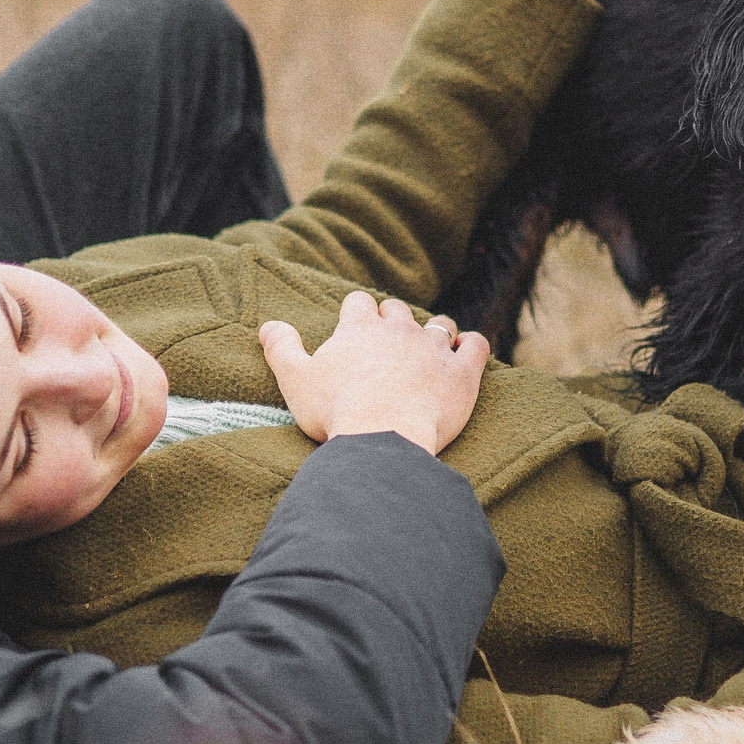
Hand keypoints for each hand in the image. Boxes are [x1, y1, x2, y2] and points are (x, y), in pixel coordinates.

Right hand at [260, 292, 489, 455]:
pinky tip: (467, 353)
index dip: (357, 315)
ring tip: (430, 349)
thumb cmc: (336, 411)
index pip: (359, 303)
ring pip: (439, 324)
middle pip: (397, 310)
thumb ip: (281, 348)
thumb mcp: (296, 380)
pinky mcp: (462, 371)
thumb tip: (268, 326)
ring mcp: (434, 347)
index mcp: (359, 327)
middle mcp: (399, 328)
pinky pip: (476, 345)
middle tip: (389, 346)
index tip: (356, 332)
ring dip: (435, 332)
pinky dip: (472, 345)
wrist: (382, 439)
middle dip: (393, 322)